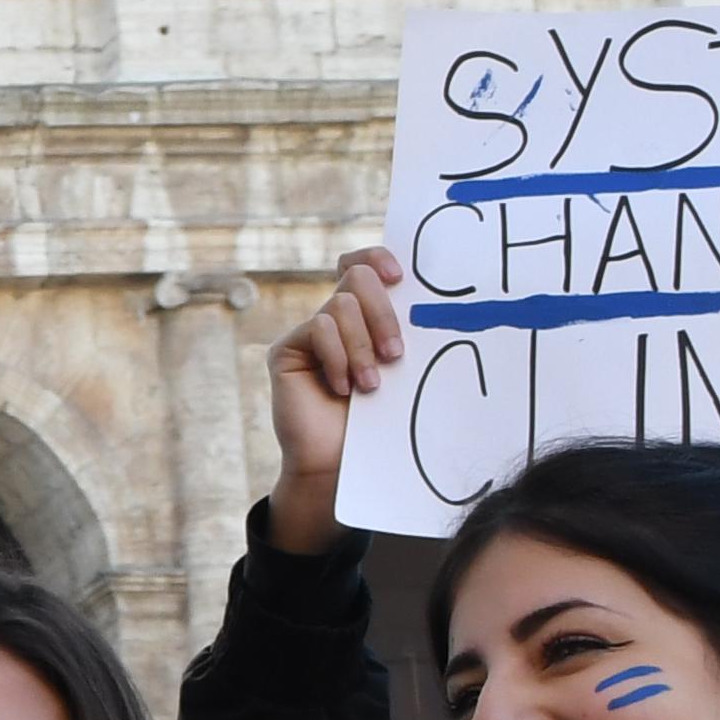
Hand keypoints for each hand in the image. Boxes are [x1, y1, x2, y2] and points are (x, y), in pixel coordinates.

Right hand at [262, 247, 405, 555]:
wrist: (342, 462)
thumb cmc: (381, 420)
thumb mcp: (401, 369)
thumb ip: (404, 332)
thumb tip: (431, 300)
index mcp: (366, 316)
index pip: (364, 264)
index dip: (378, 257)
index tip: (400, 276)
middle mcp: (336, 317)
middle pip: (357, 277)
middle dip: (383, 312)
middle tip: (396, 355)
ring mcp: (310, 333)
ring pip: (341, 307)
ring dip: (363, 347)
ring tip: (372, 385)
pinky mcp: (287, 350)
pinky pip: (318, 330)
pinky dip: (338, 358)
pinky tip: (343, 388)